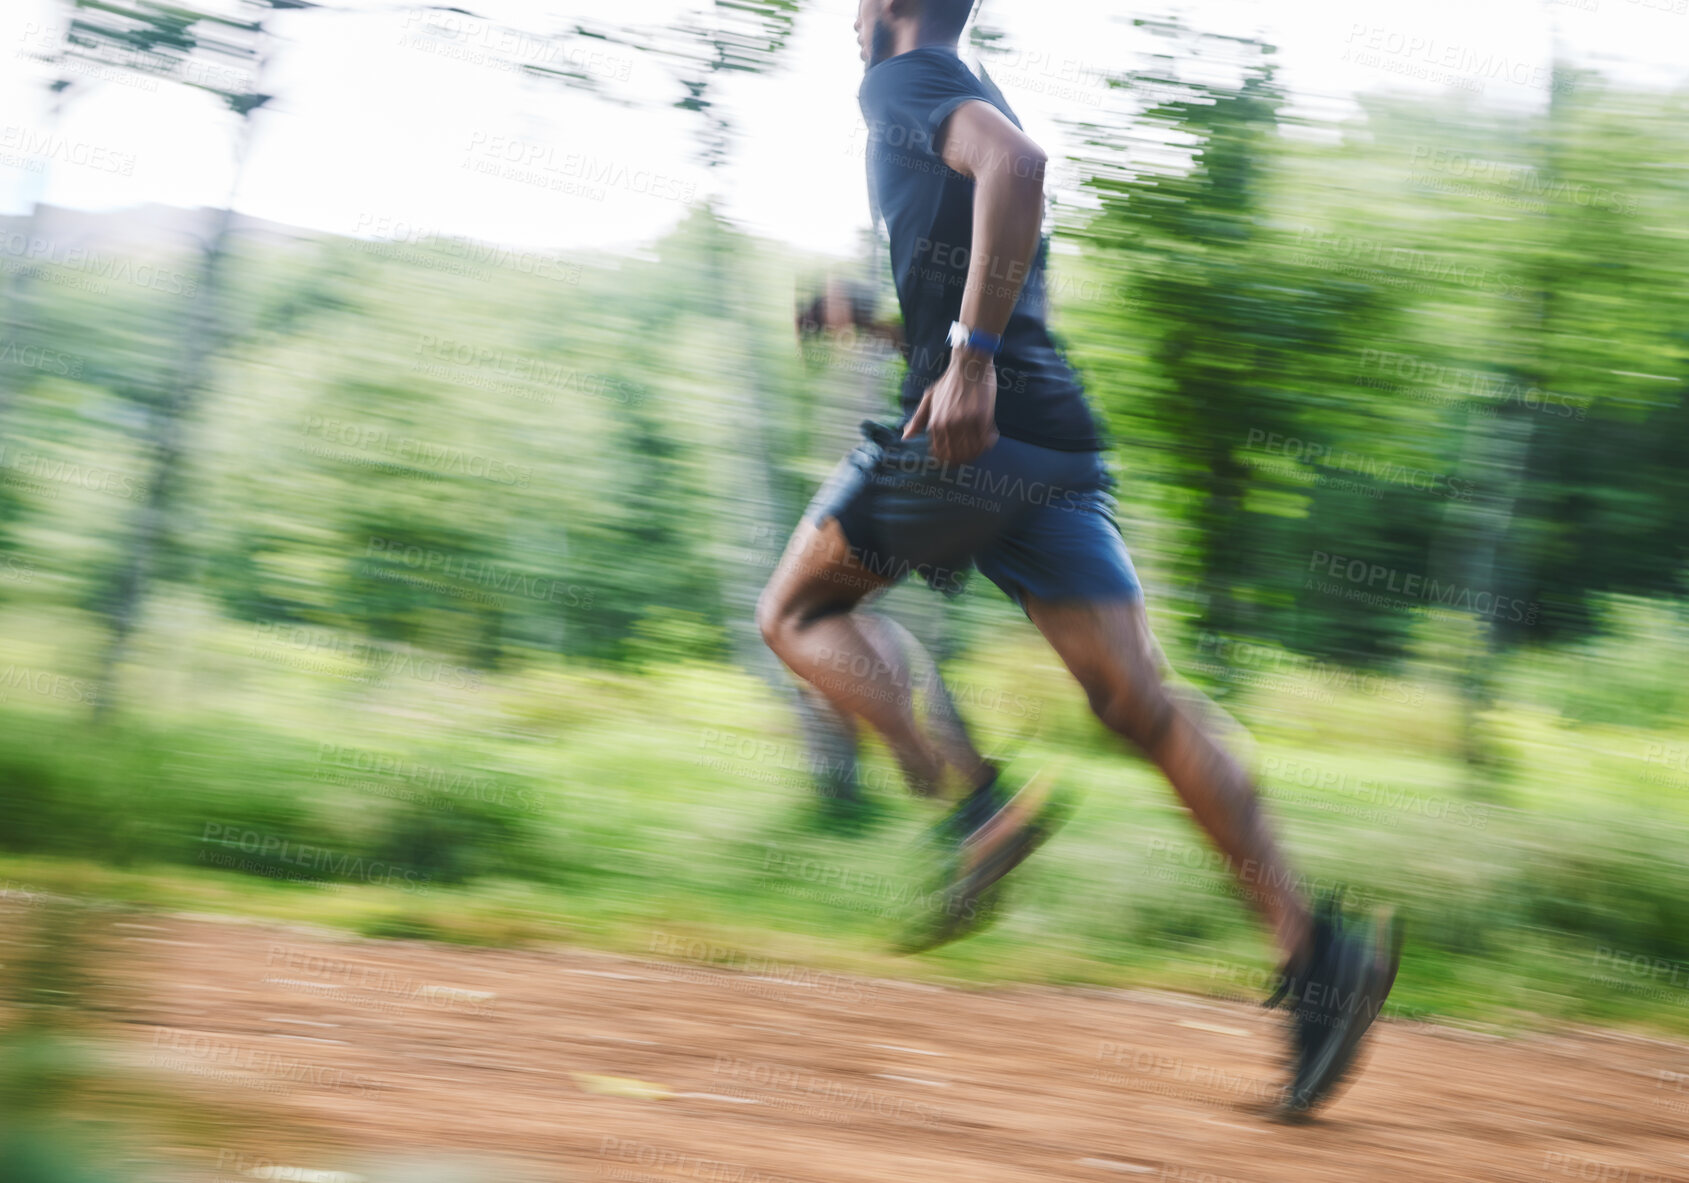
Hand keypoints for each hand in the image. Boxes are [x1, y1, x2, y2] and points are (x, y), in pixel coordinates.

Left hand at [904, 347, 998, 463]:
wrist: (969, 364)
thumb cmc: (949, 381)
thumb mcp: (929, 398)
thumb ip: (917, 419)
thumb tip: (905, 437)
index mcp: (935, 422)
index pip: (940, 453)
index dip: (948, 460)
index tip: (955, 460)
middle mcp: (949, 425)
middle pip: (956, 456)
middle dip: (964, 459)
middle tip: (971, 454)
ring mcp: (966, 422)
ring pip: (972, 451)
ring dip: (978, 452)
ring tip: (981, 445)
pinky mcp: (983, 417)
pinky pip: (986, 440)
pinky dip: (988, 442)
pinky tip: (990, 435)